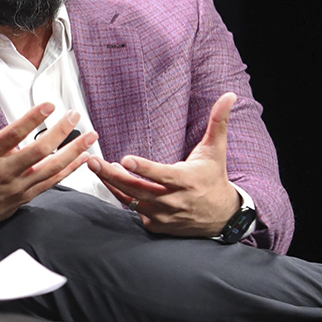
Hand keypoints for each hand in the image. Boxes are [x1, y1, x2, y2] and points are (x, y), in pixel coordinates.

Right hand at [0, 71, 97, 249]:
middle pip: (38, 152)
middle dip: (60, 132)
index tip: (50, 104)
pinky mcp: (26, 195)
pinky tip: (83, 157)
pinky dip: (69, 169)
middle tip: (74, 115)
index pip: (13, 134)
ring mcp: (17, 186)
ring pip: (51, 168)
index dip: (32, 119)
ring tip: (91, 135)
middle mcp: (4, 171)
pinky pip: (52, 181)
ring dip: (73, 151)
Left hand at [88, 92, 239, 236]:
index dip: (144, 168)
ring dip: (112, 183)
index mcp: (187, 181)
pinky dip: (121, 196)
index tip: (125, 159)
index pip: (162, 175)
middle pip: (137, 189)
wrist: (222, 216)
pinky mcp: (157, 225)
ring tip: (96, 166)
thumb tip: (229, 96)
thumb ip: (219, 122)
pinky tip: (112, 181)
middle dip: (112, 174)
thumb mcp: (216, 150)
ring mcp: (164, 215)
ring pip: (131, 200)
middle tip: (93, 161)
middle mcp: (174, 201)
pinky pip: (133, 210)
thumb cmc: (214, 178)